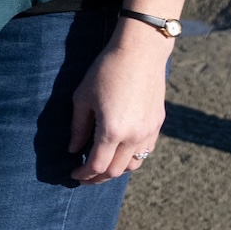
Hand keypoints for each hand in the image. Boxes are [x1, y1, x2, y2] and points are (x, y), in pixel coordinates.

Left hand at [70, 24, 172, 181]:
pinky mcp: (157, 124)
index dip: (83, 174)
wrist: (140, 52)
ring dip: (116, 170)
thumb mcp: (82, 98)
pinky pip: (145, 151)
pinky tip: (118, 152)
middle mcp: (134, 136)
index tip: (72, 174)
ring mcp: (149, 131)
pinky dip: (131, 157)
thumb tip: (73, 150)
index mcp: (112, 130)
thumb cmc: (106, 71)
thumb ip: (78, 128)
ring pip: (134, 164)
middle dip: (97, 177)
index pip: (97, 165)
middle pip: (116, 171)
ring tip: (101, 166)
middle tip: (84, 175)